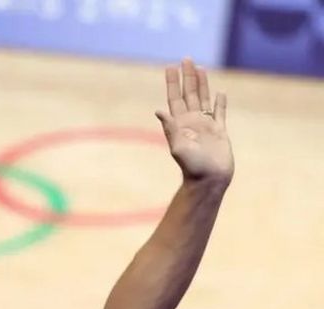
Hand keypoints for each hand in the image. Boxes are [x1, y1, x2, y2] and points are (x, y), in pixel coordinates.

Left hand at [155, 59, 233, 187]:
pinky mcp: (219, 131)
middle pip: (189, 93)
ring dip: (202, 83)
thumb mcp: (178, 148)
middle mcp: (192, 121)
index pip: (175, 98)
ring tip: (199, 68)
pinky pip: (219, 112)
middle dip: (187, 76)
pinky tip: (220, 92)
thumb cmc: (193, 167)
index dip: (173, 82)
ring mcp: (205, 125)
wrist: (209, 180)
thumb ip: (171, 129)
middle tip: (185, 58)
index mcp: (180, 124)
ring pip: (204, 98)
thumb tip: (159, 111)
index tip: (170, 66)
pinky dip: (220, 102)